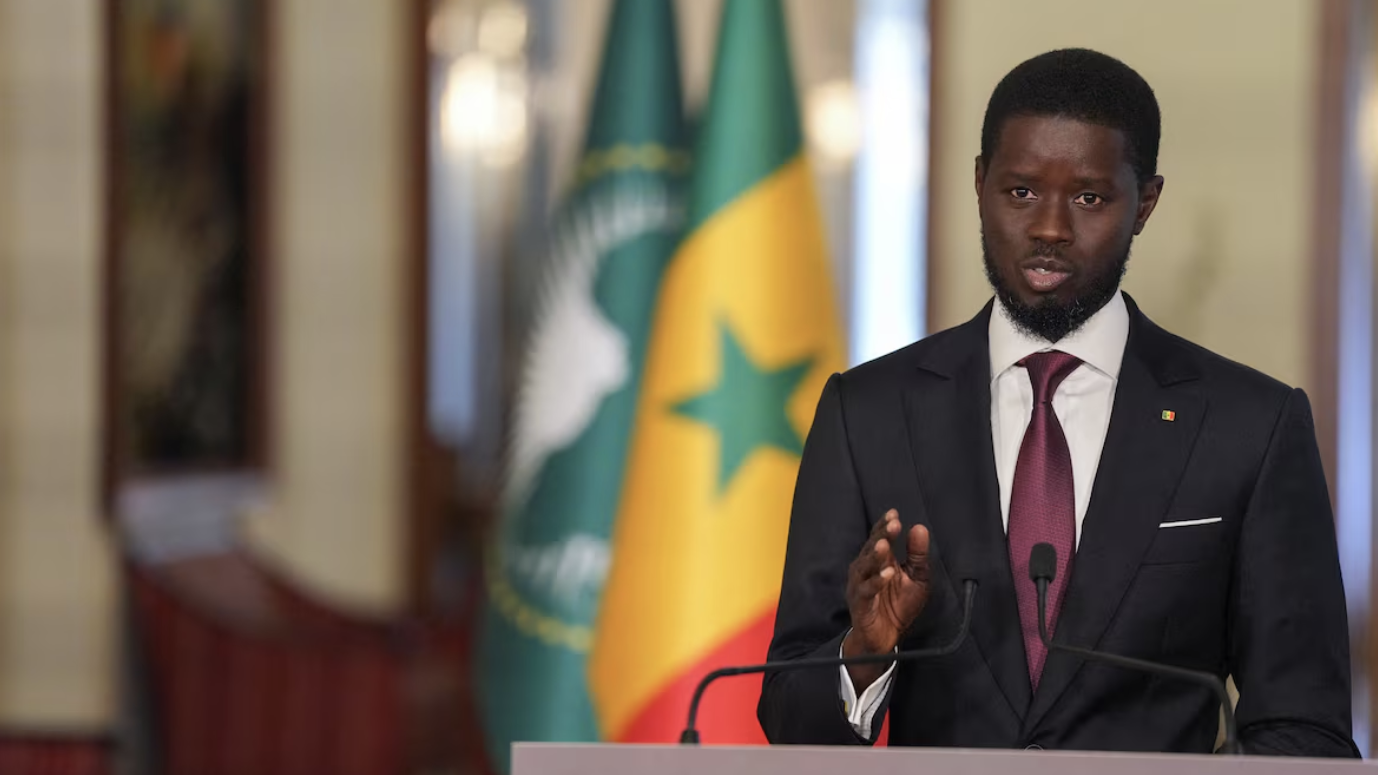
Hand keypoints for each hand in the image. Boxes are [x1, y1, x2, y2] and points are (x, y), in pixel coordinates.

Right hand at [843, 509, 930, 691]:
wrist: (885, 638)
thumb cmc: (898, 605)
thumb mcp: (916, 577)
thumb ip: (917, 554)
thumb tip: (919, 528)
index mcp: (877, 561)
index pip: (878, 538)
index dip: (885, 526)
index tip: (894, 514)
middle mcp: (864, 570)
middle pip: (871, 548)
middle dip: (882, 535)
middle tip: (893, 524)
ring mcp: (859, 586)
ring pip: (864, 566)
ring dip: (875, 555)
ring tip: (885, 545)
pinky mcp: (860, 604)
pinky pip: (866, 590)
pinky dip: (876, 581)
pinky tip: (887, 573)